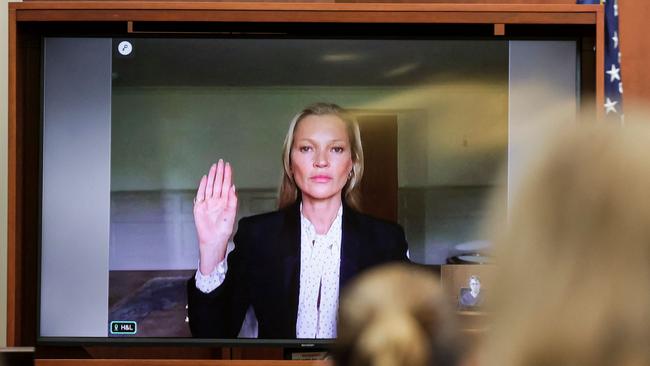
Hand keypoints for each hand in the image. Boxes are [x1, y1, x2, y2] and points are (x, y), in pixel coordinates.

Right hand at [193, 159, 237, 274]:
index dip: (227, 175)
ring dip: (212, 176)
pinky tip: (205, 178)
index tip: (228, 166)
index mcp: (225, 201)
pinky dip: (202, 185)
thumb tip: (232, 187)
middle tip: (221, 162)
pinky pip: (201, 193)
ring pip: (210, 186)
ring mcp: (208, 202)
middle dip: (220, 172)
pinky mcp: (199, 206)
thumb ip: (232, 200)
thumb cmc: (224, 229)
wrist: (213, 239)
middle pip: (218, 183)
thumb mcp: (231, 214)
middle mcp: (216, 200)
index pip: (226, 185)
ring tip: (214, 166)